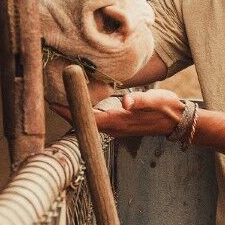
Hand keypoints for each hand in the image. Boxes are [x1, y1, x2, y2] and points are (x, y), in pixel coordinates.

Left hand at [51, 89, 185, 137]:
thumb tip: (127, 102)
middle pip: (82, 123)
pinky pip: (94, 120)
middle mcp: (113, 128)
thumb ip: (140, 101)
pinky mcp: (118, 124)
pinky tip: (80, 101)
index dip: (69, 112)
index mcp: (117, 121)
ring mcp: (115, 128)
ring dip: (74, 112)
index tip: (52, 103)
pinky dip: (84, 112)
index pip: (86, 120)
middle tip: (48, 97)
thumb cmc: (165, 108)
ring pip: (87, 123)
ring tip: (59, 98)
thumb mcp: (155, 100)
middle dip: (66, 112)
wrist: (177, 120)